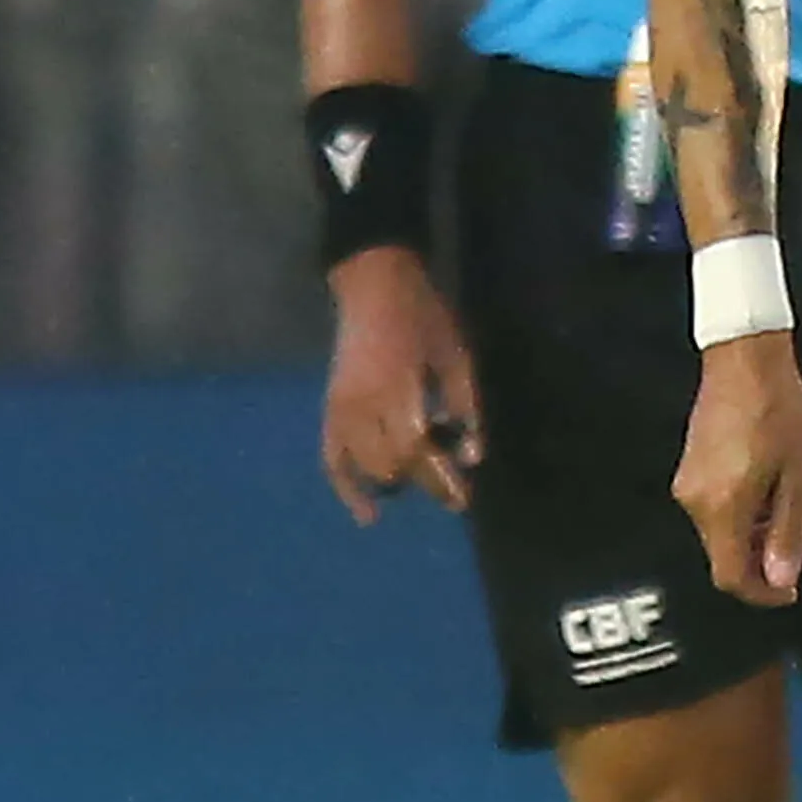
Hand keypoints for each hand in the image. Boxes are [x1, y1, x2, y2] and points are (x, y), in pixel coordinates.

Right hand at [321, 245, 482, 522]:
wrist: (374, 286)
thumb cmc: (423, 316)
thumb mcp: (455, 355)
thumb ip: (466, 407)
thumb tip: (472, 458)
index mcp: (397, 387)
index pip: (417, 450)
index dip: (440, 478)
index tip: (463, 498)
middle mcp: (362, 404)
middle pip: (391, 463)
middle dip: (423, 481)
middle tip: (451, 489)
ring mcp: (340, 409)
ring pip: (363, 467)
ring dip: (394, 481)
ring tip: (421, 482)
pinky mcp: (329, 410)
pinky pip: (332, 460)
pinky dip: (348, 488)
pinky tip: (368, 514)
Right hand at [674, 330, 801, 606]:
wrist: (746, 358)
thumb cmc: (776, 408)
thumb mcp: (799, 476)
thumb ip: (789, 532)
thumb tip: (782, 578)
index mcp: (722, 507)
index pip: (732, 577)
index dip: (763, 593)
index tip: (788, 591)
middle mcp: (695, 500)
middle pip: (726, 556)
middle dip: (765, 559)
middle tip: (801, 540)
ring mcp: (689, 482)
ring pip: (722, 532)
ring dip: (757, 533)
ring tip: (793, 507)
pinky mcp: (690, 467)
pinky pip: (716, 508)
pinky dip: (744, 512)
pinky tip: (771, 490)